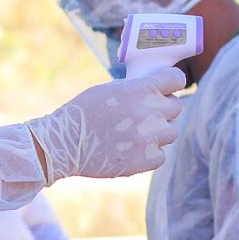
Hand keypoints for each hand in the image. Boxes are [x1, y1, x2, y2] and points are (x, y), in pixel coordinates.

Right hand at [26, 68, 182, 180]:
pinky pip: (162, 154)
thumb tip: (158, 90)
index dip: (171, 83)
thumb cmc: (82, 113)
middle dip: (162, 108)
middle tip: (145, 114)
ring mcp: (148, 138)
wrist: (62, 144)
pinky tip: (132, 149)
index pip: (176, 79)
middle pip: (175, 106)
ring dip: (158, 131)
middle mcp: (147, 112)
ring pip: (171, 131)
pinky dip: (150, 153)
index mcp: (138, 89)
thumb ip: (137, 89)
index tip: (167, 87)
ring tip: (137, 133)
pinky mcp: (145, 160)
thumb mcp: (109, 89)